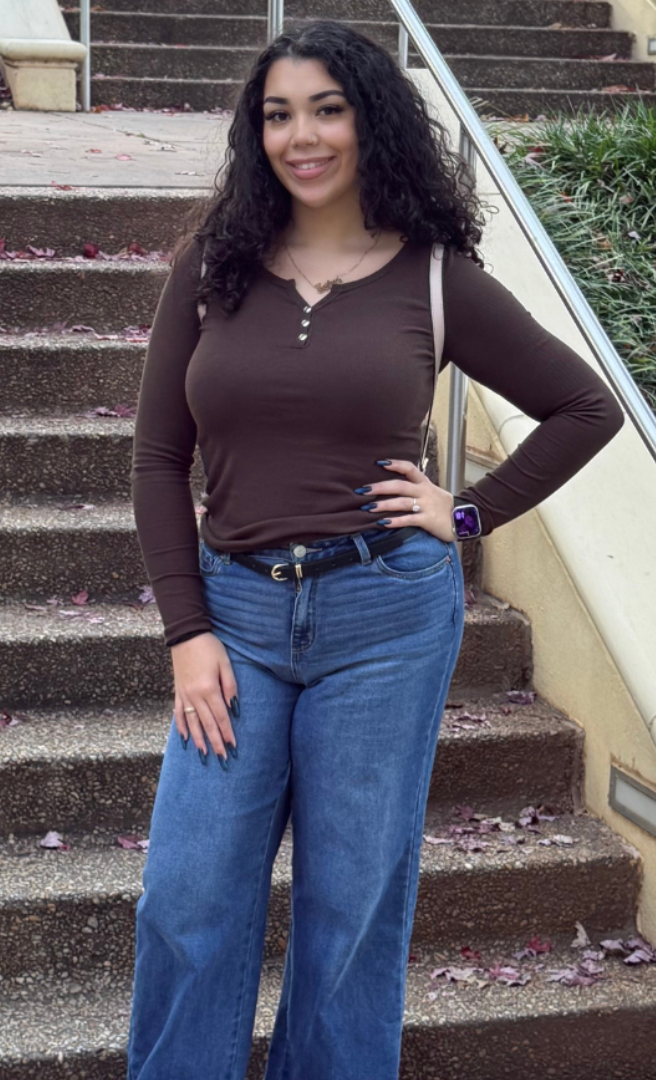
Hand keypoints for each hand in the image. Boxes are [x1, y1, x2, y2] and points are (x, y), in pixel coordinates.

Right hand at [171, 632, 237, 761]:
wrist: (185, 635)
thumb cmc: (209, 647)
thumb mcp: (225, 663)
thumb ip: (230, 686)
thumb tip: (233, 706)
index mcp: (209, 689)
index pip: (221, 716)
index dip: (227, 732)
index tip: (232, 746)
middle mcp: (195, 696)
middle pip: (207, 724)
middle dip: (215, 742)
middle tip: (222, 758)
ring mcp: (184, 695)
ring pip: (191, 723)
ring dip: (199, 739)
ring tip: (204, 754)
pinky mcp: (178, 691)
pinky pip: (178, 713)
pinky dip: (181, 727)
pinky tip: (185, 738)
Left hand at [356, 458, 454, 541]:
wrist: (465, 519)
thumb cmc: (443, 507)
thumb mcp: (431, 492)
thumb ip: (416, 488)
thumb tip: (394, 486)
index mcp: (424, 483)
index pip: (409, 468)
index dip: (395, 464)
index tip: (379, 463)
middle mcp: (424, 492)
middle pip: (400, 486)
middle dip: (380, 487)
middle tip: (363, 490)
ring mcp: (426, 506)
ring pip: (402, 503)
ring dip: (383, 505)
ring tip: (368, 507)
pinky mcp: (428, 520)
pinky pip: (409, 520)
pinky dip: (395, 521)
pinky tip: (383, 523)